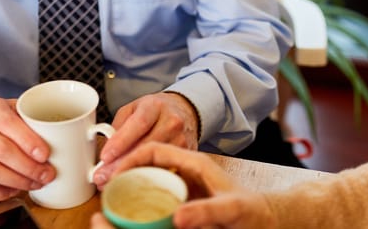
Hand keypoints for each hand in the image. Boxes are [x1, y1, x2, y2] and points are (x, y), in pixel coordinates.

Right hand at [0, 97, 54, 200]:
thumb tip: (56, 132)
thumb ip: (25, 115)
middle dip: (29, 167)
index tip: (45, 155)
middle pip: (3, 151)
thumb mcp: (4, 106)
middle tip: (47, 174)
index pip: (10, 124)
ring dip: (17, 181)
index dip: (29, 141)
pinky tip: (13, 190)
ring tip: (35, 184)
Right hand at [90, 142, 275, 228]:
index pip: (155, 150)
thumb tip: (176, 218)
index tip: (113, 170)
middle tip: (101, 181)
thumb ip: (207, 211)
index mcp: (195, 163)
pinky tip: (127, 206)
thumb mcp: (232, 210)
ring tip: (107, 191)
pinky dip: (138, 194)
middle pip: (146, 159)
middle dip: (121, 166)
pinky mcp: (182, 197)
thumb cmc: (253, 211)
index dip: (131, 156)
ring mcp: (183, 182)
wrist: (266, 218)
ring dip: (126, 179)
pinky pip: (154, 191)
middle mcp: (186, 169)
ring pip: (148, 174)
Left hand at [94, 92, 198, 185]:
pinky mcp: (186, 154)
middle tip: (101, 176)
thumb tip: (107, 153)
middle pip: (146, 146)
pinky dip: (147, 177)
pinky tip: (133, 183)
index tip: (105, 157)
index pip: (138, 123)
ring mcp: (181, 139)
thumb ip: (118, 126)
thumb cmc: (153, 110)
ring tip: (112, 182)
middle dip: (121, 164)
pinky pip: (165, 169)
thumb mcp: (133, 108)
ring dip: (132, 173)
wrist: (183, 110)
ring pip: (156, 161)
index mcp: (155, 106)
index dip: (121, 141)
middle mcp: (171, 121)